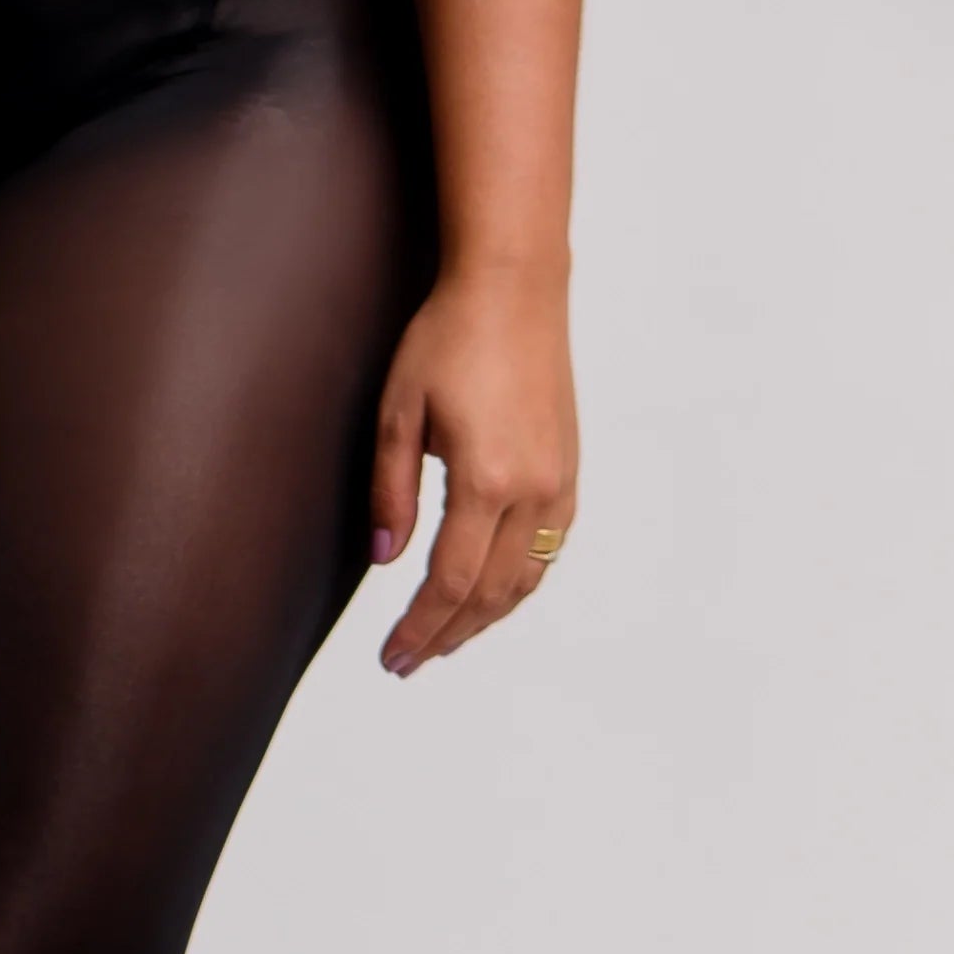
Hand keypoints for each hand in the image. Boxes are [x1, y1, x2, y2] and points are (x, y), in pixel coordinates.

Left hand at [369, 271, 577, 674]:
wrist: (515, 290)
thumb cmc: (447, 338)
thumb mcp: (398, 411)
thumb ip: (391, 491)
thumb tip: (384, 559)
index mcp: (486, 481)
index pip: (449, 583)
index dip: (419, 628)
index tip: (392, 658)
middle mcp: (534, 491)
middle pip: (491, 594)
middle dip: (448, 636)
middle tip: (409, 664)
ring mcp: (560, 482)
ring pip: (527, 579)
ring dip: (485, 618)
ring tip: (444, 639)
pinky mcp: (569, 469)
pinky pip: (549, 548)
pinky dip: (518, 583)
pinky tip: (490, 592)